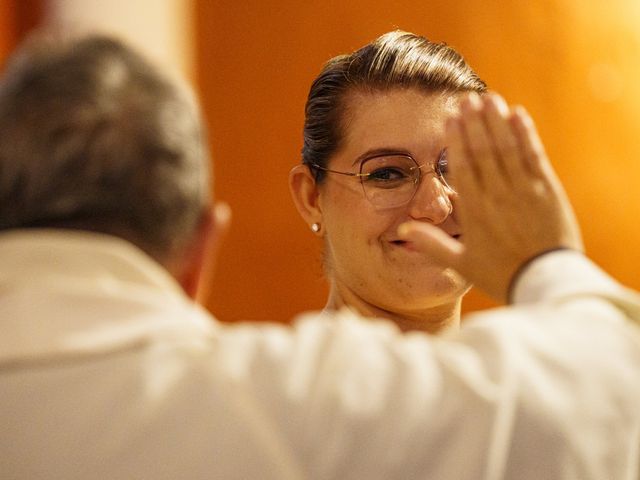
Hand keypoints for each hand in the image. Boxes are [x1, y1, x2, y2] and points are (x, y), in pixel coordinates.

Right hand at [398, 93, 582, 302]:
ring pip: (507, 148)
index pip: (463, 166)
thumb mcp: (460, 263)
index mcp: (475, 211)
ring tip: (489, 98)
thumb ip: (430, 243)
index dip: (457, 139)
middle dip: (475, 122)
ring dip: (497, 121)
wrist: (545, 283)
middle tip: (467, 98)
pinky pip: (534, 155)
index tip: (451, 117)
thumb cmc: (500, 274)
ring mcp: (525, 190)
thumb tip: (401, 230)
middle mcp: (498, 195)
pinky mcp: (548, 190)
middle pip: (484, 150)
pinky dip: (526, 134)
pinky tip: (518, 115)